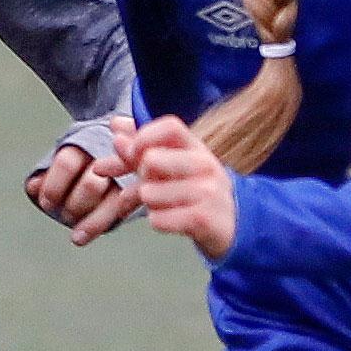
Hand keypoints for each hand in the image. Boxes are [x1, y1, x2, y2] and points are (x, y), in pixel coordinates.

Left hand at [25, 136, 134, 245]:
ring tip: (76, 236)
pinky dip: (102, 226)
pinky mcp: (136, 192)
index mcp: (83, 147)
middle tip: (65, 215)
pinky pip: (123, 212)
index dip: (53, 187)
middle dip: (74, 205)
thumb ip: (48, 173)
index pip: (67, 164)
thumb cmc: (80, 161)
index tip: (47, 204)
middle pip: (91, 185)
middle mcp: (107, 159)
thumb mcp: (61, 162)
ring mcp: (125, 177)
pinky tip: (86, 237)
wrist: (115, 152)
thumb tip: (32, 187)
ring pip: (112, 202)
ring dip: (91, 222)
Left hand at [127, 114, 238, 259]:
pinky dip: (157, 221)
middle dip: (141, 177)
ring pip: (149, 193)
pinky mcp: (203, 219)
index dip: (144, 136)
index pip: (170, 127)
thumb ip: (142, 145)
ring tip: (164, 205)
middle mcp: (205, 165)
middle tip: (151, 186)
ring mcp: (207, 192)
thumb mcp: (173, 164)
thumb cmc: (196, 191)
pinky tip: (170, 219)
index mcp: (196, 147)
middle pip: (151, 160)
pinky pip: (157, 219)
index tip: (132, 151)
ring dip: (148, 203)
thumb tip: (116, 125)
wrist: (234, 226)